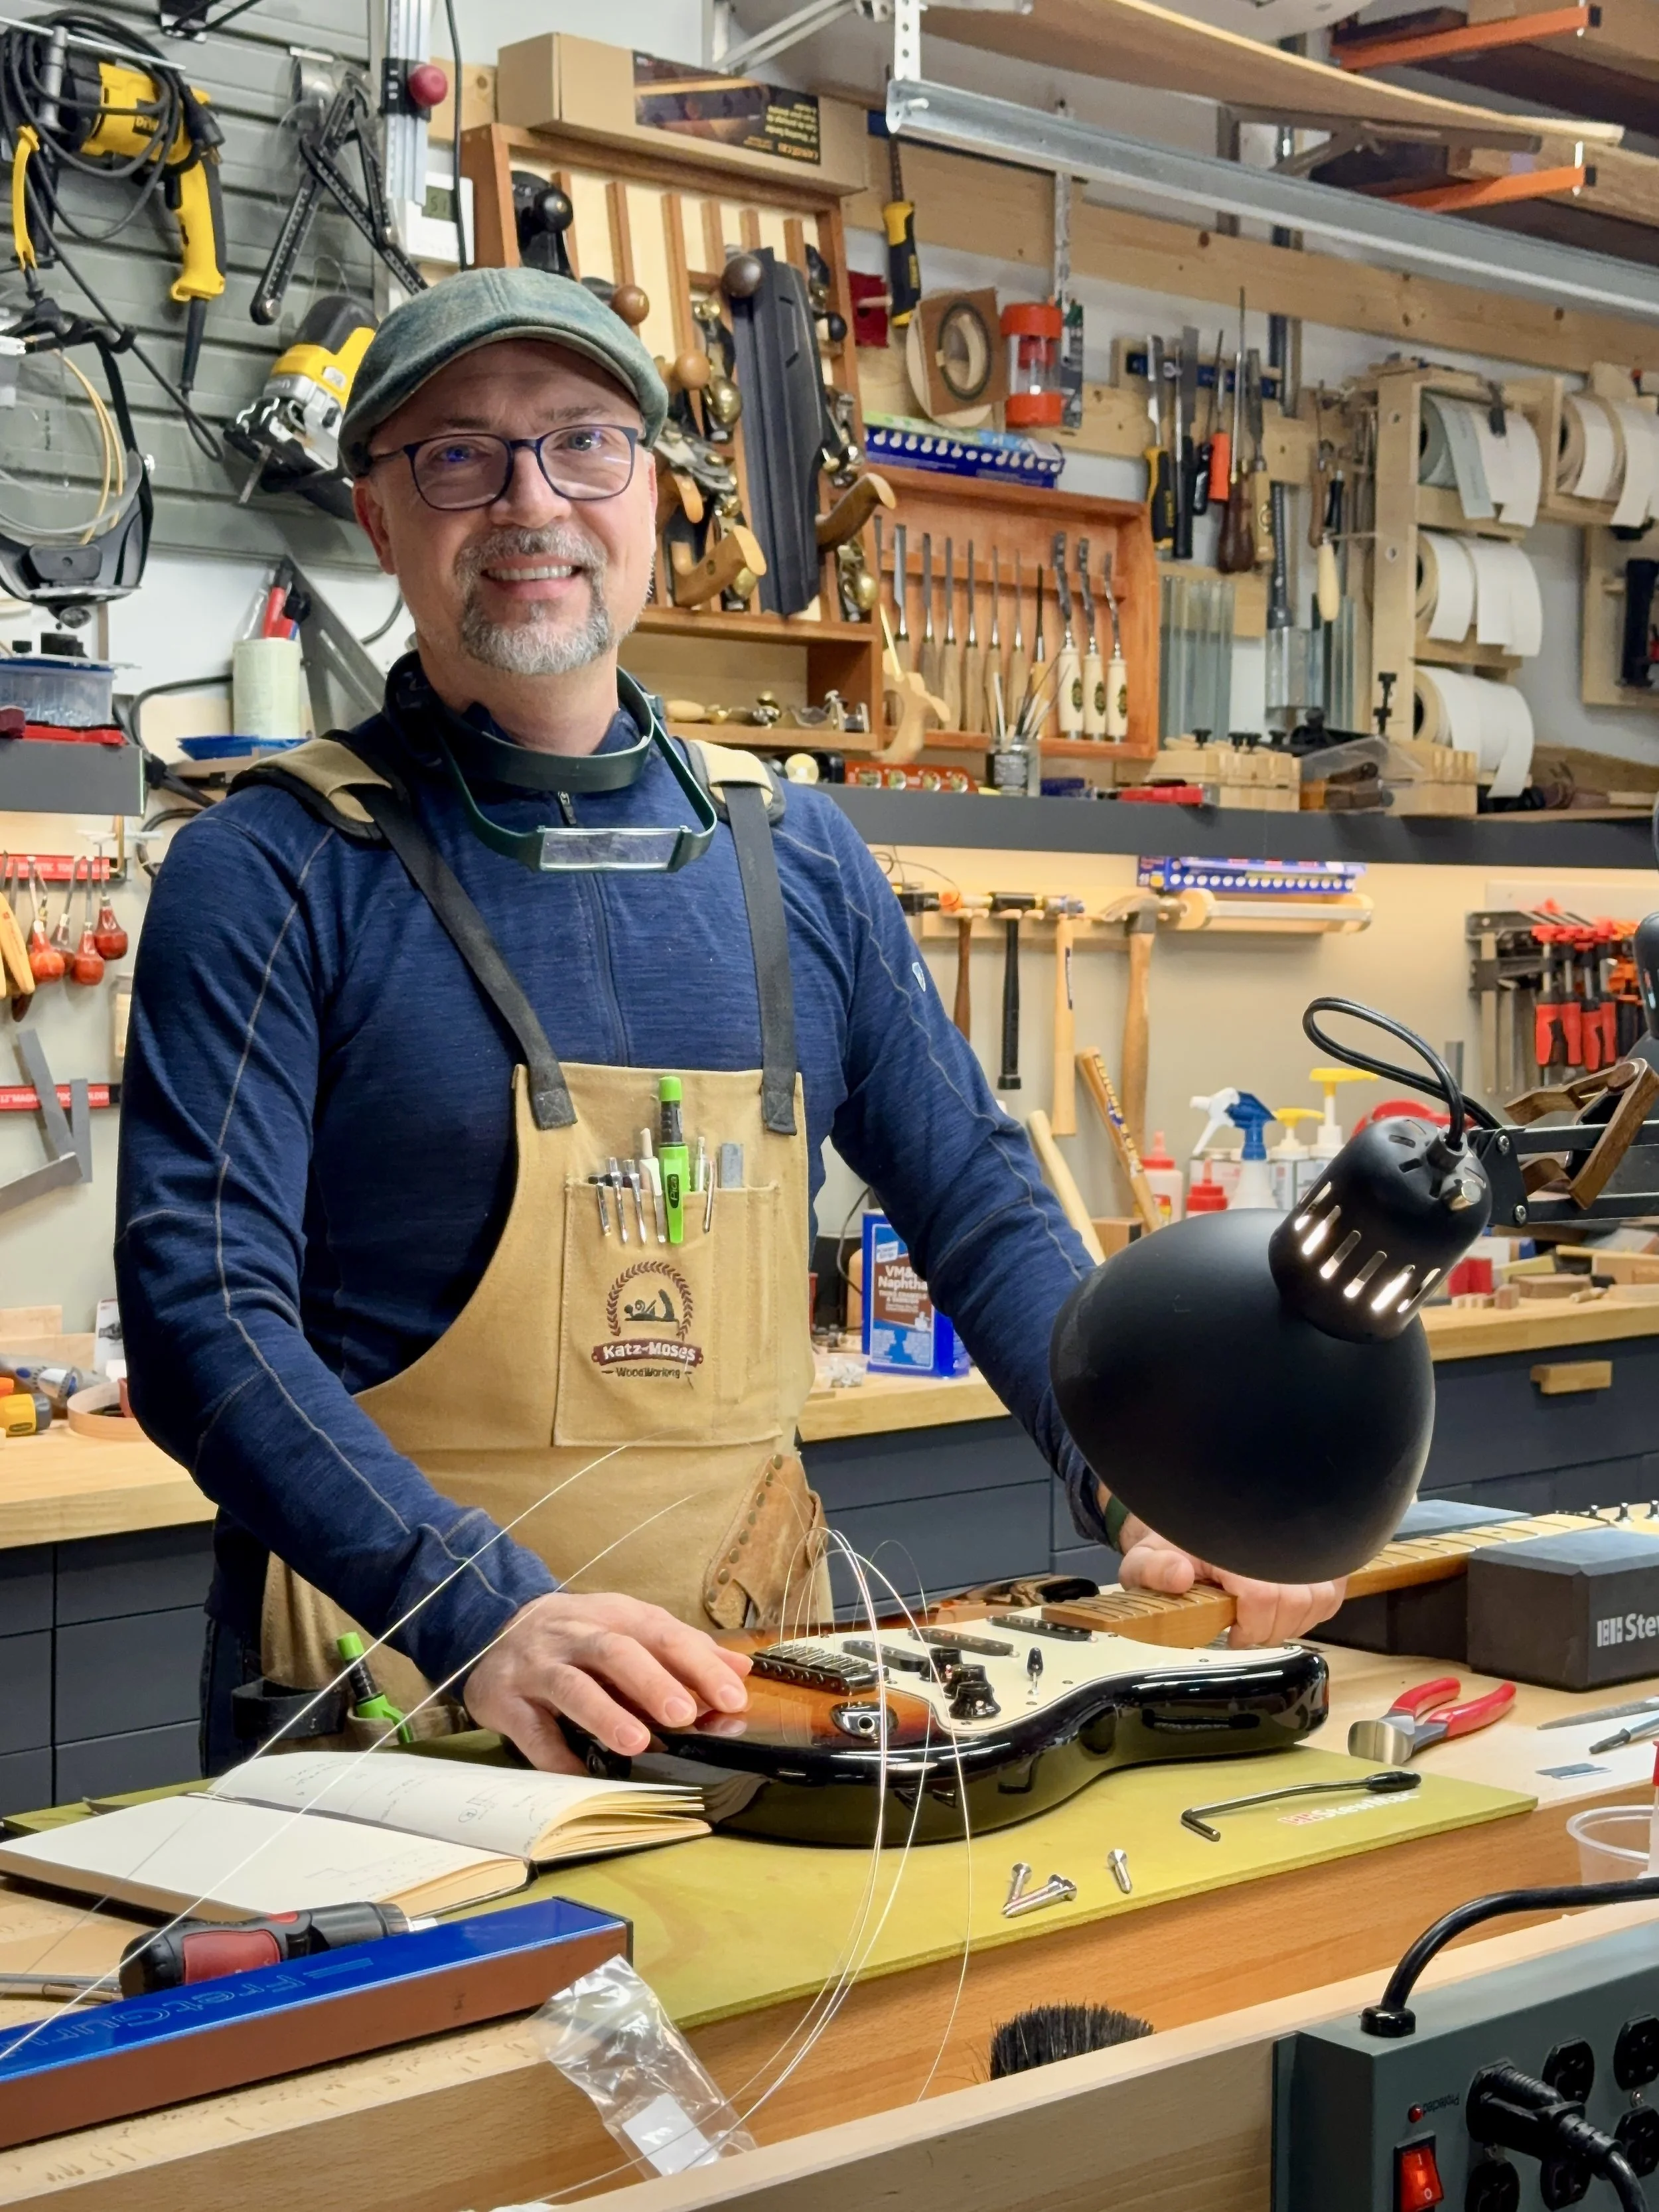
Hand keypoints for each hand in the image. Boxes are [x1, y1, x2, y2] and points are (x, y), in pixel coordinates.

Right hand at [463, 1591, 750, 1772]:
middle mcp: (573, 1634)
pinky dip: (555, 1754)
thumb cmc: (577, 1638)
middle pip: (615, 1652)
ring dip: (605, 1713)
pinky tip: (580, 1774)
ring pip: (570, 1685)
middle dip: (652, 1682)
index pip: (661, 1634)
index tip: (732, 1698)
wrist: (493, 1630)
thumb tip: (740, 1670)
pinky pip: (531, 1730)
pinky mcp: (505, 1699)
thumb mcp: (629, 1629)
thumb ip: (683, 1651)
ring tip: (637, 1743)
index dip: (698, 1664)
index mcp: (613, 1615)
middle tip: (685, 1714)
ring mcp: (536, 1666)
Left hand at [1115, 1511, 1346, 1647]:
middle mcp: (1270, 1536)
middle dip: (1269, 1628)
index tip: (1233, 1632)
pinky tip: (1283, 1610)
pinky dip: (1313, 1610)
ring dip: (1293, 1621)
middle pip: (1297, 1602)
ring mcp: (1296, 1541)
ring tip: (1262, 1619)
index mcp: (1230, 1541)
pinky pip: (1332, 1591)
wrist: (1190, 1519)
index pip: (1263, 1596)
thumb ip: (1154, 1570)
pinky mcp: (1313, 1552)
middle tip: (1245, 1629)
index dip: (1251, 1626)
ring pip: (1320, 1598)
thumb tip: (1180, 1577)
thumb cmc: (1170, 1545)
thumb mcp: (1144, 1558)